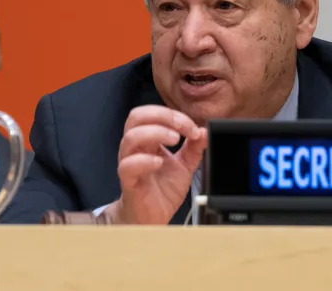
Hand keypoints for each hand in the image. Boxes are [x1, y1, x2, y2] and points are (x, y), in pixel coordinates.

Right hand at [105, 105, 206, 224]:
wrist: (153, 218)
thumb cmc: (162, 189)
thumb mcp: (184, 165)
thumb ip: (194, 148)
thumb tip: (204, 131)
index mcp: (149, 140)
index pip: (154, 114)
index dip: (174, 115)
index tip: (193, 128)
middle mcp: (136, 148)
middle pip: (136, 116)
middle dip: (162, 116)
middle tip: (181, 129)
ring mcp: (130, 163)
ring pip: (130, 137)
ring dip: (155, 133)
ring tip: (174, 140)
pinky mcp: (128, 181)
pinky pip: (127, 166)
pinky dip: (144, 160)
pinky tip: (159, 163)